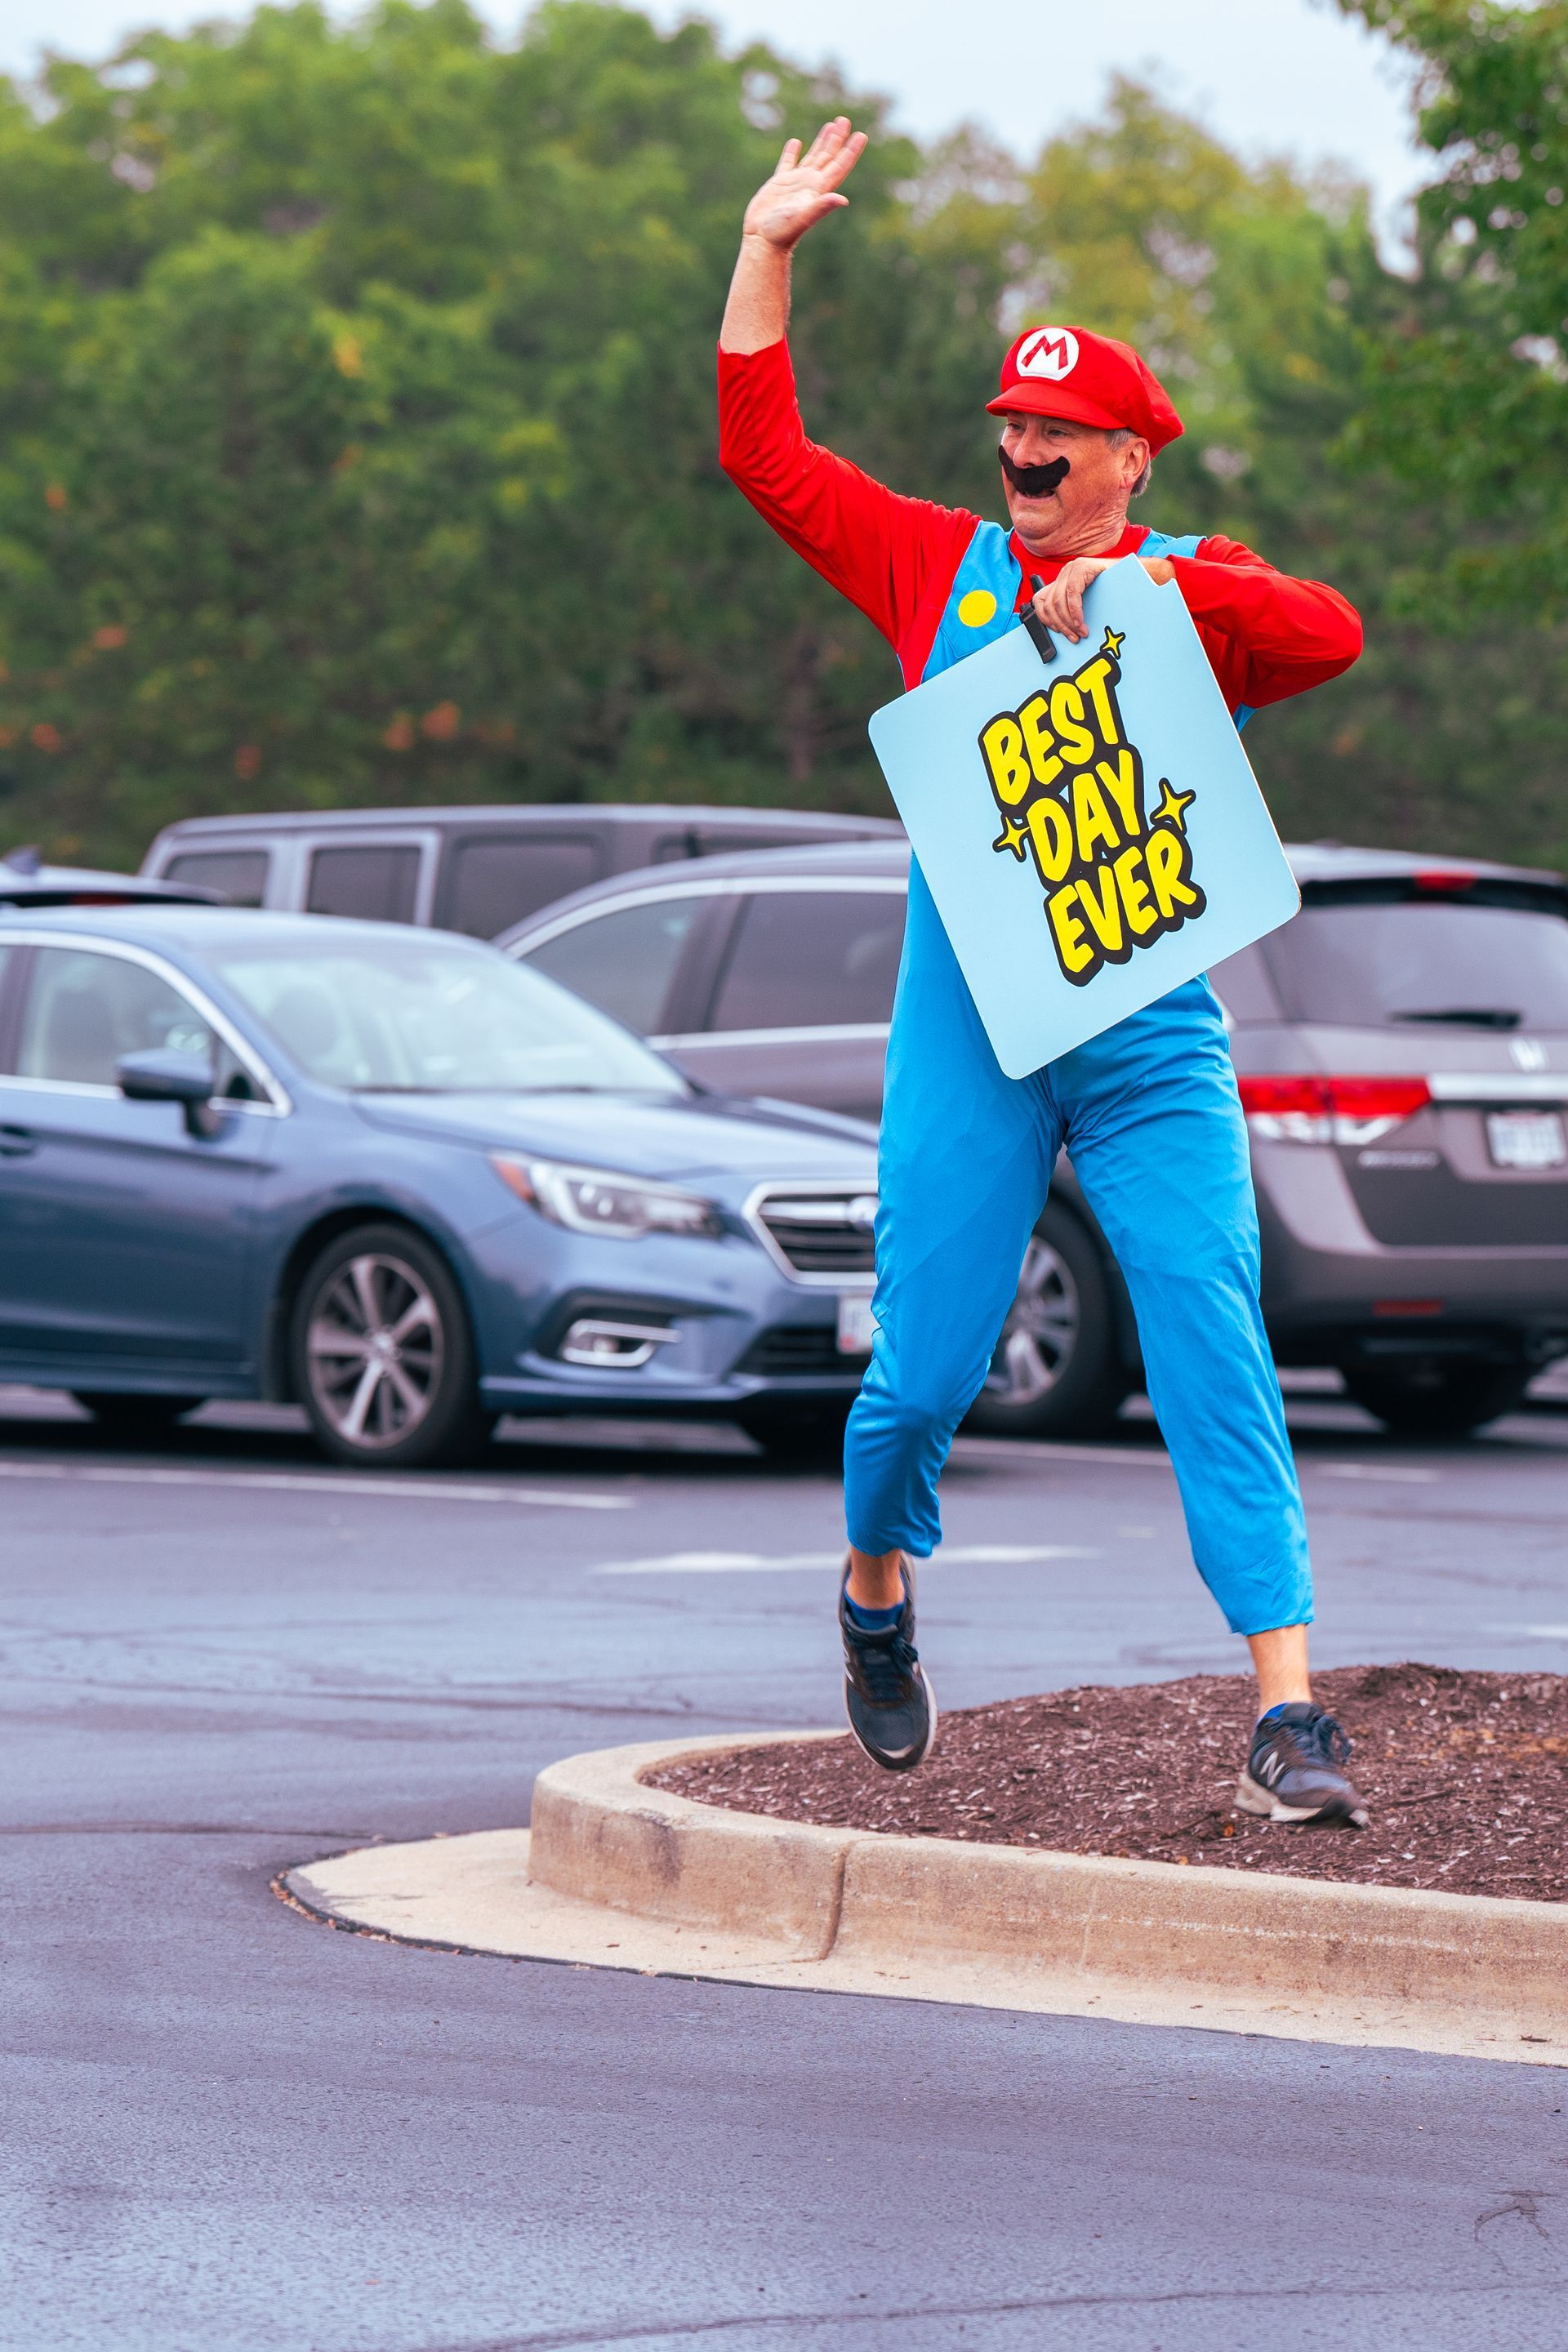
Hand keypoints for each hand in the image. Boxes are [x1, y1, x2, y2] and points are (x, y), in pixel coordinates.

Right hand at [742, 117, 866, 251]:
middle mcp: (810, 184)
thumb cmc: (782, 231)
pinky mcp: (779, 185)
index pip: (839, 166)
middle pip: (829, 157)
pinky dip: (792, 152)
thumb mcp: (803, 217)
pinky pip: (788, 164)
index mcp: (818, 189)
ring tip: (830, 125)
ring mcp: (795, 184)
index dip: (850, 151)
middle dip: (838, 139)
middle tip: (845, 120)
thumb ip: (822, 206)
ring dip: (822, 141)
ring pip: (813, 157)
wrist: (762, 241)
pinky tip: (795, 143)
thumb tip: (843, 200)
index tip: (861, 135)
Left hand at [1031, 554, 1174, 642]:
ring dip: (1069, 622)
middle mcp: (1064, 573)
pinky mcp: (1082, 568)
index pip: (1040, 601)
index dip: (1045, 620)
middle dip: (1061, 626)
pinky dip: (1075, 612)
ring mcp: (1072, 568)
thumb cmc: (1111, 592)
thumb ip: (1070, 610)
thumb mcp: (1086, 603)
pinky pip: (1072, 595)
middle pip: (1049, 604)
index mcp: (1062, 581)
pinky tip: (1081, 623)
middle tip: (1073, 638)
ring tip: (1081, 633)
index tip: (1057, 632)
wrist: (1132, 577)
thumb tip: (1058, 628)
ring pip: (1059, 601)